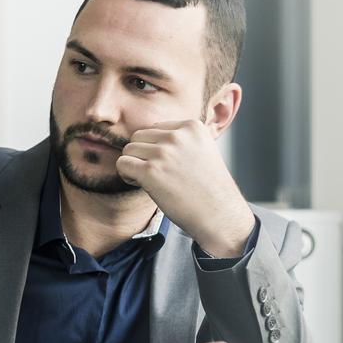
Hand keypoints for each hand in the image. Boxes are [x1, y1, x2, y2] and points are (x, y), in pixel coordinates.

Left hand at [116, 121, 256, 257]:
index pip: (156, 128)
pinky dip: (127, 175)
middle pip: (138, 136)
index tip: (168, 165)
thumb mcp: (204, 151)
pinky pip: (122, 164)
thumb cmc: (210, 189)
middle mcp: (178, 136)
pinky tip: (142, 185)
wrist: (220, 215)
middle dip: (142, 155)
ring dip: (134, 165)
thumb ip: (182, 140)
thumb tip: (151, 139)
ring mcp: (164, 152)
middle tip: (156, 174)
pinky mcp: (151, 171)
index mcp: (192, 127)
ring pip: (128, 150)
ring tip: (150, 180)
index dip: (156, 148)